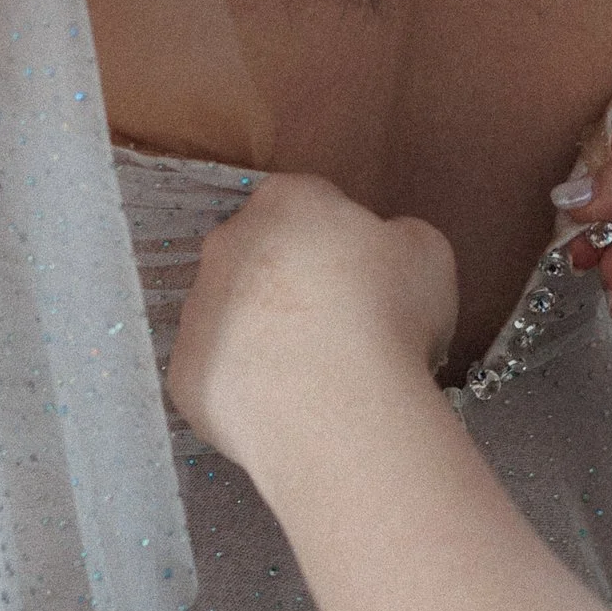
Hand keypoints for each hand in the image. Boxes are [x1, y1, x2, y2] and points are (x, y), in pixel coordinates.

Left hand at [170, 174, 459, 475]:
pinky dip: (245, 385)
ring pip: (231, 313)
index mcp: (286, 202)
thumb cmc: (389, 317)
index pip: (309, 200)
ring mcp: (197, 309)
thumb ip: (396, 238)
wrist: (336, 410)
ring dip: (261, 332)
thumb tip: (381, 252)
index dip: (339, 236)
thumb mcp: (427, 254)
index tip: (363, 274)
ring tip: (311, 375)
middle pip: (259, 253)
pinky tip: (284, 406)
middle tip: (337, 325)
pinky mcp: (184, 371)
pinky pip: (217, 371)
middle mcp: (227, 245)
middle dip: (290, 279)